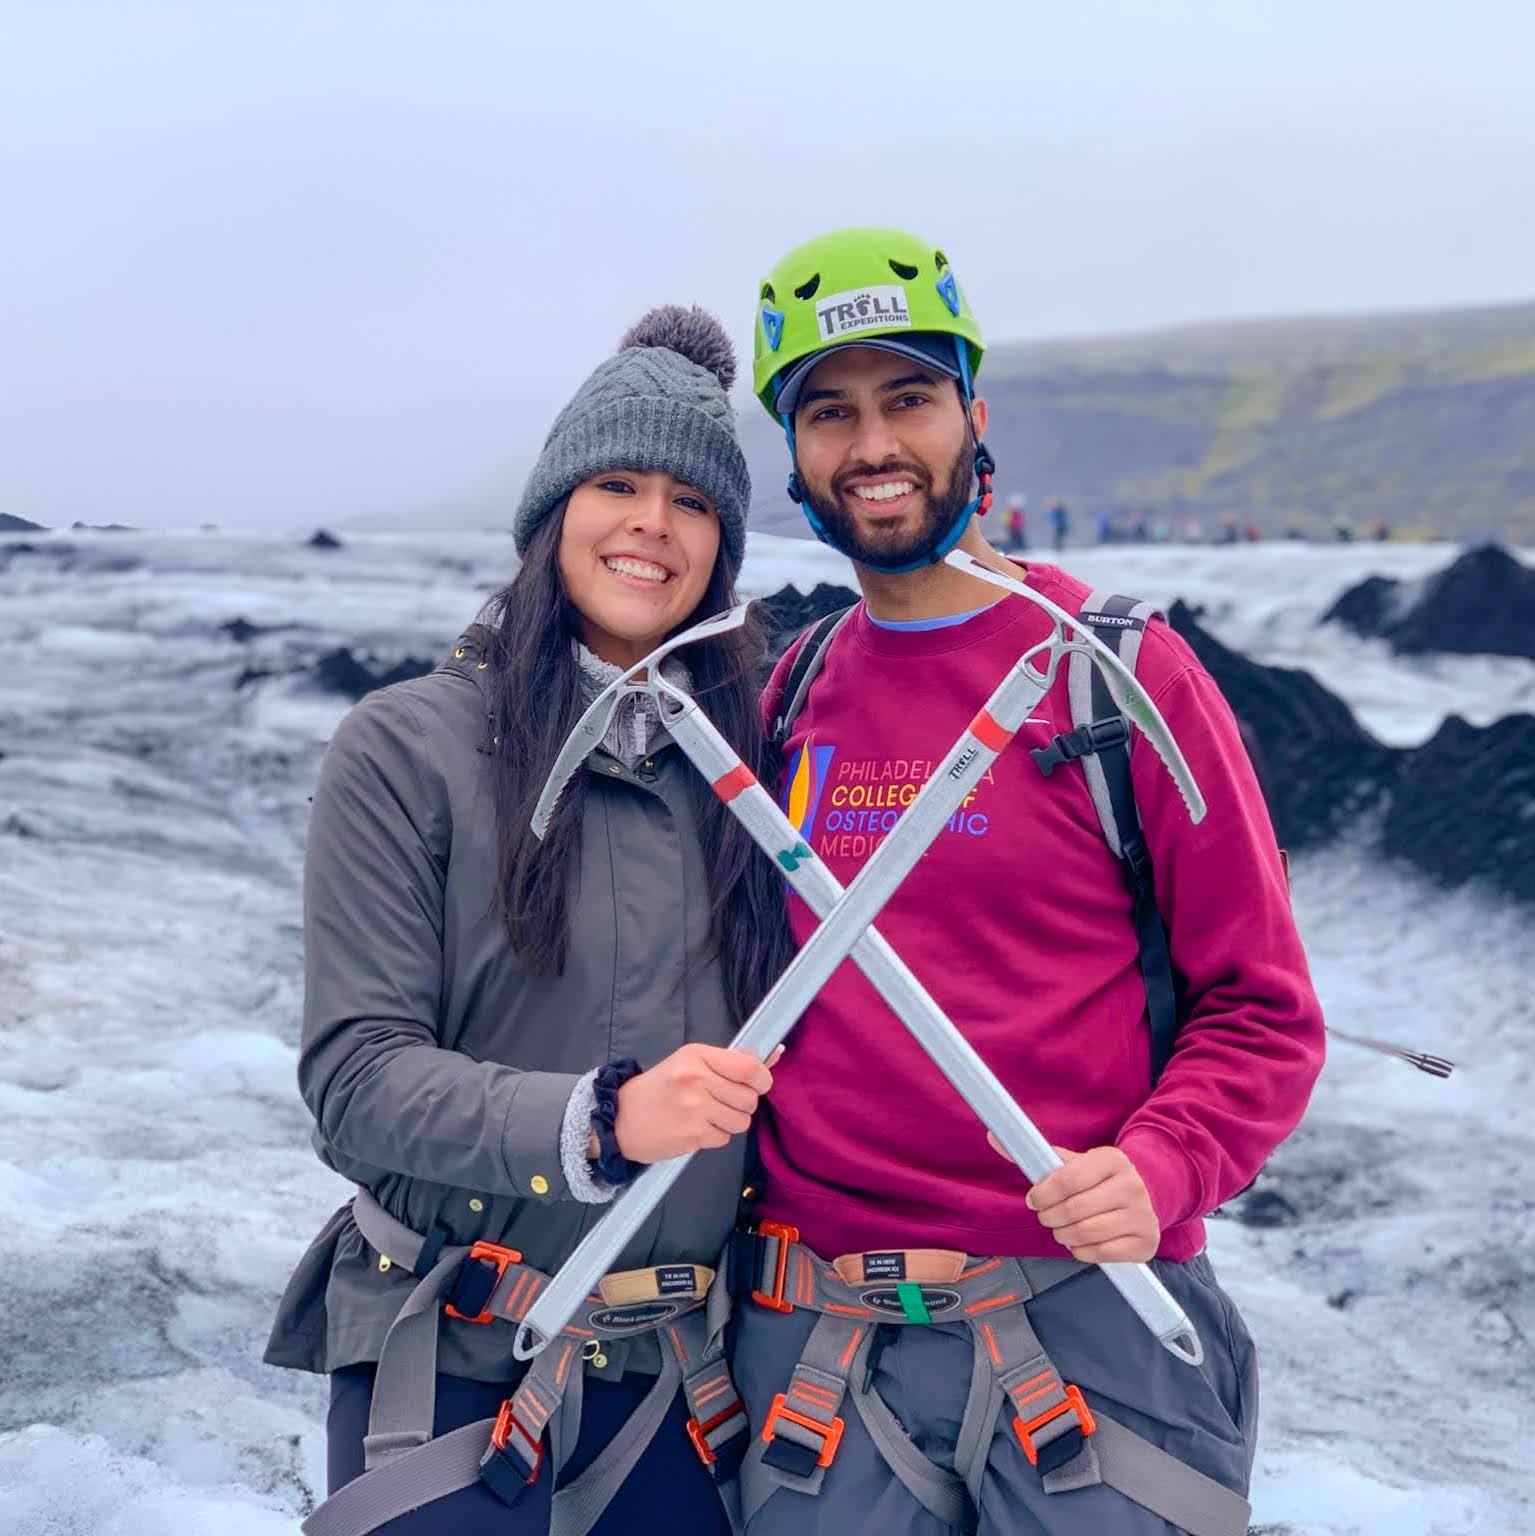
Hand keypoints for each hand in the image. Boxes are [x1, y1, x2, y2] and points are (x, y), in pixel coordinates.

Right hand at [612, 1044, 781, 1162]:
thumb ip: (730, 1060)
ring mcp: (695, 1110)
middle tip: (722, 1100)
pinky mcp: (693, 1136)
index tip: (758, 1083)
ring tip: (708, 1115)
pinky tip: (696, 1127)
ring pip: (742, 1121)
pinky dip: (715, 1135)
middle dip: (742, 1102)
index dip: (762, 1078)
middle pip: (750, 1098)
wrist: (619, 1118)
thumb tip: (774, 1053)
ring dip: (730, 1121)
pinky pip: (725, 1138)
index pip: (749, 1068)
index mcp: (696, 1056)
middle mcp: (697, 1080)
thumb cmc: (657, 1088)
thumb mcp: (689, 1062)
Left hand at [988, 1134, 1160, 1262]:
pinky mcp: (1146, 1243)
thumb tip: (993, 1137)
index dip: (1042, 1193)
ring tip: (1061, 1228)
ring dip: (1063, 1235)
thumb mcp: (1074, 1162)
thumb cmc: (1098, 1179)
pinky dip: (1081, 1251)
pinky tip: (1081, 1241)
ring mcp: (1142, 1216)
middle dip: (1049, 1217)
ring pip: (1085, 1234)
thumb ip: (1037, 1155)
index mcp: (1112, 1159)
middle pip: (1073, 1210)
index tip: (1034, 1199)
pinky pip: (1101, 1253)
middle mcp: (1131, 1186)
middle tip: (1046, 1216)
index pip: (1066, 1180)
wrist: (1146, 1195)